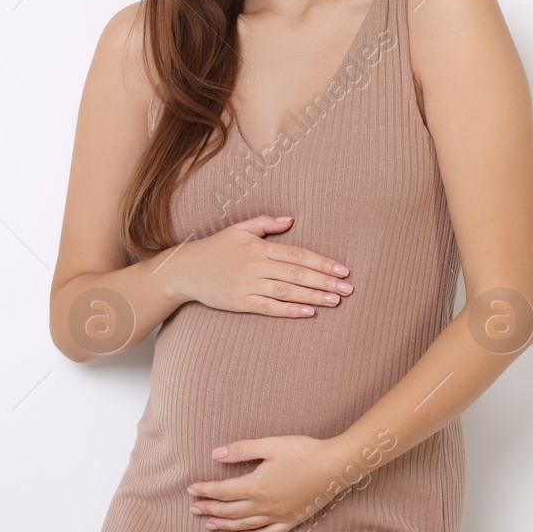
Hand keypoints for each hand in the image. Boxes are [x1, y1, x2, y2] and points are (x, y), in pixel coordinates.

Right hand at [167, 215, 353, 318]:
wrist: (184, 269)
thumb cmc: (214, 248)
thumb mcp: (238, 228)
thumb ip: (265, 223)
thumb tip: (291, 219)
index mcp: (259, 246)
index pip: (297, 254)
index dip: (322, 262)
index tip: (343, 269)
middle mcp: (256, 265)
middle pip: (297, 273)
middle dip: (325, 281)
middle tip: (348, 288)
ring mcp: (247, 285)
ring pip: (287, 291)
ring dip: (314, 296)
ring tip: (336, 300)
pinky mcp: (239, 302)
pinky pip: (269, 307)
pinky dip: (290, 310)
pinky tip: (309, 312)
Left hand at [187, 435, 364, 531]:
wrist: (334, 466)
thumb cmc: (303, 451)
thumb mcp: (270, 444)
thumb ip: (241, 450)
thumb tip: (215, 454)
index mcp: (256, 486)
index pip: (223, 491)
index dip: (205, 490)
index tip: (191, 490)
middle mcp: (264, 506)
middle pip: (230, 511)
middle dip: (210, 509)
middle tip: (194, 509)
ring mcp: (278, 516)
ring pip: (244, 525)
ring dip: (225, 525)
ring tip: (209, 524)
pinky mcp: (291, 520)